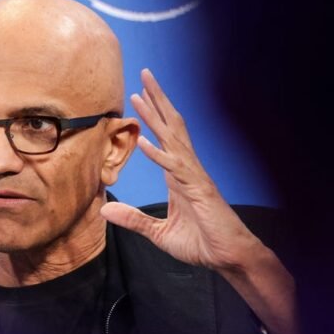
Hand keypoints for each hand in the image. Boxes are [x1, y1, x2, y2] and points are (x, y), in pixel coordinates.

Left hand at [100, 69, 297, 333]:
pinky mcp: (199, 191)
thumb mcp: (158, 233)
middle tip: (145, 74)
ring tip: (140, 93)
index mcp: (178, 175)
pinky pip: (176, 169)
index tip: (137, 95)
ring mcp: (194, 177)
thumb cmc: (201, 243)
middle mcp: (186, 169)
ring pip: (174, 138)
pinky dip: (160, 155)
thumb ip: (133, 220)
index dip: (152, 115)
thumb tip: (105, 209)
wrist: (228, 259)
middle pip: (171, 126)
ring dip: (155, 116)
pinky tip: (145, 141)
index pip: (164, 136)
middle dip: (158, 100)